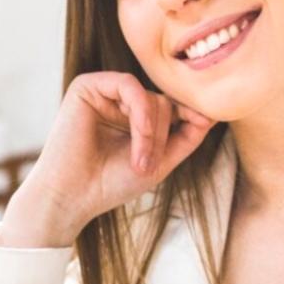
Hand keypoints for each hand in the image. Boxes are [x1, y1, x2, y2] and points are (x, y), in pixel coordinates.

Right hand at [0, 72, 214, 247]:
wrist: (71, 197)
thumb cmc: (109, 184)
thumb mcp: (160, 162)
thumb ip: (186, 136)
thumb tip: (212, 111)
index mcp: (132, 118)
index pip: (171, 107)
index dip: (189, 114)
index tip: (202, 124)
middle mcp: (118, 102)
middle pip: (163, 101)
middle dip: (164, 133)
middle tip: (150, 165)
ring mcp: (102, 92)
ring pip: (150, 95)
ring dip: (153, 130)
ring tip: (141, 162)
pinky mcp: (87, 86)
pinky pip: (130, 85)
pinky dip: (140, 113)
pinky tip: (138, 138)